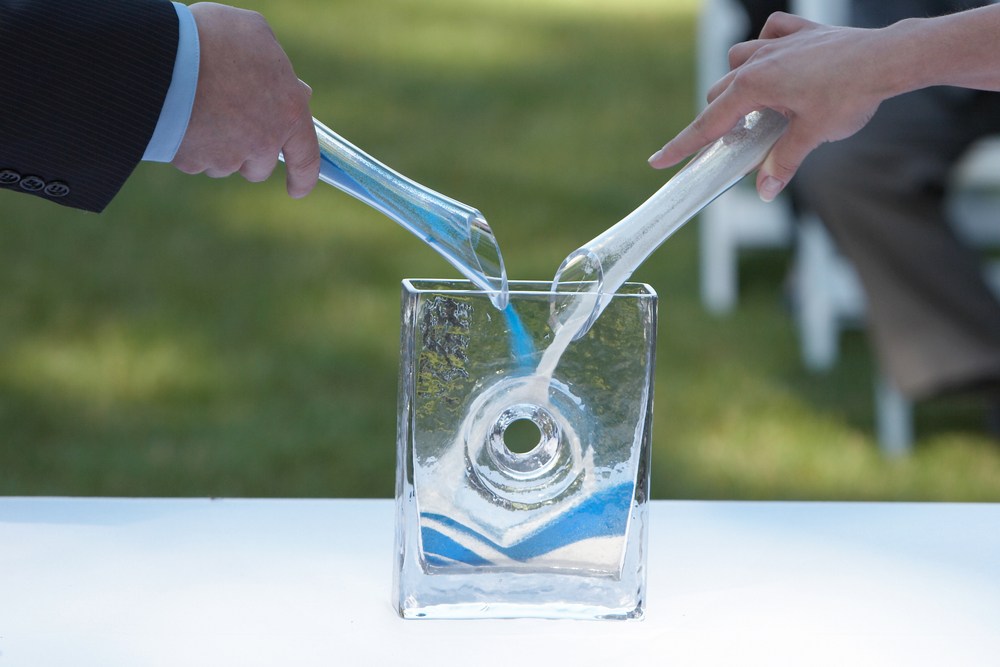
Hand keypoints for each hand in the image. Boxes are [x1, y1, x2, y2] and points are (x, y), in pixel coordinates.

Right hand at [172, 3, 319, 197]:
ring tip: (196, 107)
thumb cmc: (211, 37)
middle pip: (258, 167)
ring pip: (223, 164)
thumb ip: (275, 62)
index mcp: (288, 112)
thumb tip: (288, 83)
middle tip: (229, 122)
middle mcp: (262, 142)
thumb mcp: (254, 33)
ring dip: (215, 146)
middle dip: (248, 153)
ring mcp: (226, 156)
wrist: (159, 55)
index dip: (303, 178)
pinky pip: (192, 160)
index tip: (297, 190)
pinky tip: (176, 115)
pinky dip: (186, 144)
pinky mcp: (192, 162)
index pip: (306, 158)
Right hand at [648, 13, 892, 200]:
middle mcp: (759, 61)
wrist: (889, 58)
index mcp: (754, 86)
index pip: (708, 123)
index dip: (682, 146)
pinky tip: (775, 58)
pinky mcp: (802, 32)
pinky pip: (771, 33)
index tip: (659, 160)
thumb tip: (765, 190)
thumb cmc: (851, 94)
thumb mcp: (813, 135)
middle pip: (720, 94)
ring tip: (756, 105)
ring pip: (738, 60)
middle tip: (733, 143)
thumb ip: (783, 162)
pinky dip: (766, 46)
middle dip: (720, 120)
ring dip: (738, 83)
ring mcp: (779, 43)